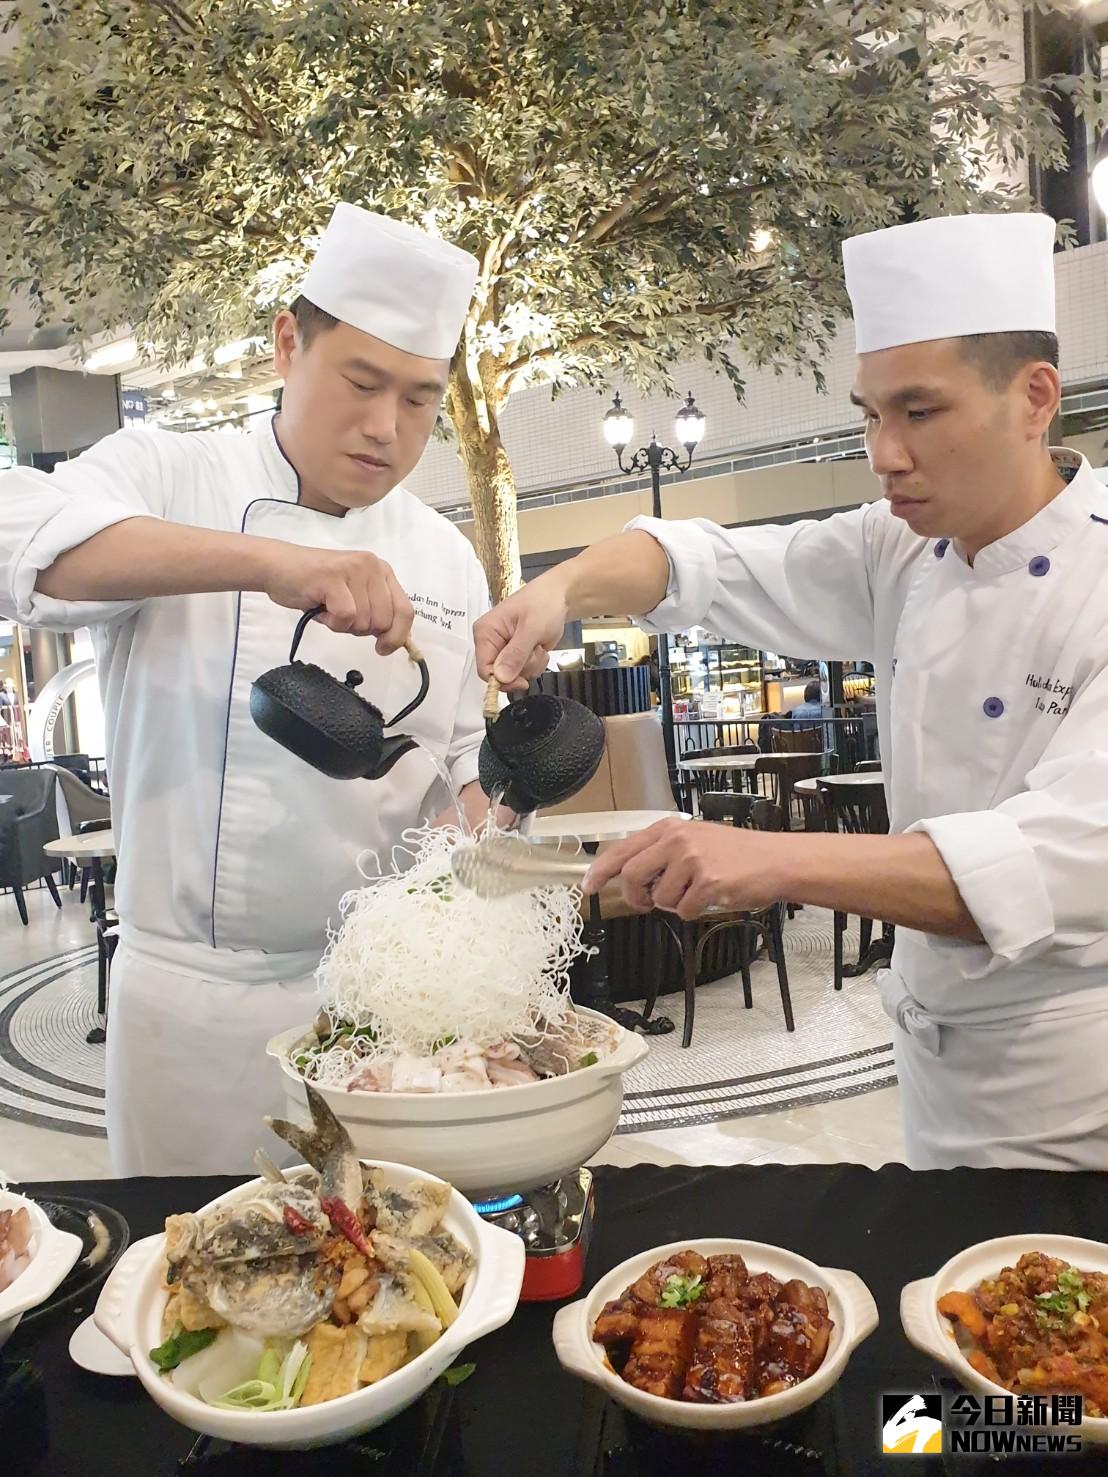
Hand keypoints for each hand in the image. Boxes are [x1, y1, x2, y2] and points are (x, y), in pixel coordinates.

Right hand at [259, 542, 413, 653]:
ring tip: (327, 608)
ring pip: (364, 621)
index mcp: (382, 570)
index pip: (405, 610)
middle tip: (339, 616)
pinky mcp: (334, 577)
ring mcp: (354, 569)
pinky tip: (320, 609)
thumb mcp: (353, 596)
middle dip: (360, 629)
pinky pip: (345, 617)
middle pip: (383, 621)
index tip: (383, 648)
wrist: (277, 567)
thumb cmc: (314, 586)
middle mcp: (372, 566)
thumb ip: (374, 611)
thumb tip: (391, 639)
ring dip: (343, 625)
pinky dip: (332, 622)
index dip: (397, 635)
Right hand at [473, 570, 570, 690]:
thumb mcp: (531, 628)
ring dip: (531, 665)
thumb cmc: (543, 602)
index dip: (502, 680)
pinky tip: (538, 647)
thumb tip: (500, 676)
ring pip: (514, 675)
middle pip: (499, 675)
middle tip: (533, 649)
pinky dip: (535, 664)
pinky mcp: (515, 654)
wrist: (558, 597)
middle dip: (522, 667)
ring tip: (537, 644)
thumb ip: (515, 654)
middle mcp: (490, 642)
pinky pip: (523, 672)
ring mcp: (503, 649)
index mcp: (485, 632)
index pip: (484, 669)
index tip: (521, 681)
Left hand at [582, 818, 786, 918]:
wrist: (775, 860)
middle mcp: (677, 840)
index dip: (601, 870)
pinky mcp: (707, 882)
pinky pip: (684, 910)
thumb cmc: (736, 854)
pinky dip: (695, 912)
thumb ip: (663, 852)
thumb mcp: (695, 840)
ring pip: (659, 898)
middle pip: (632, 876)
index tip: (589, 886)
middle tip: (646, 904)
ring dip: (674, 904)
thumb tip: (631, 877)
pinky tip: (711, 898)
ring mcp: (691, 860)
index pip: (622, 849)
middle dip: (636, 897)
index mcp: (669, 828)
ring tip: (697, 892)